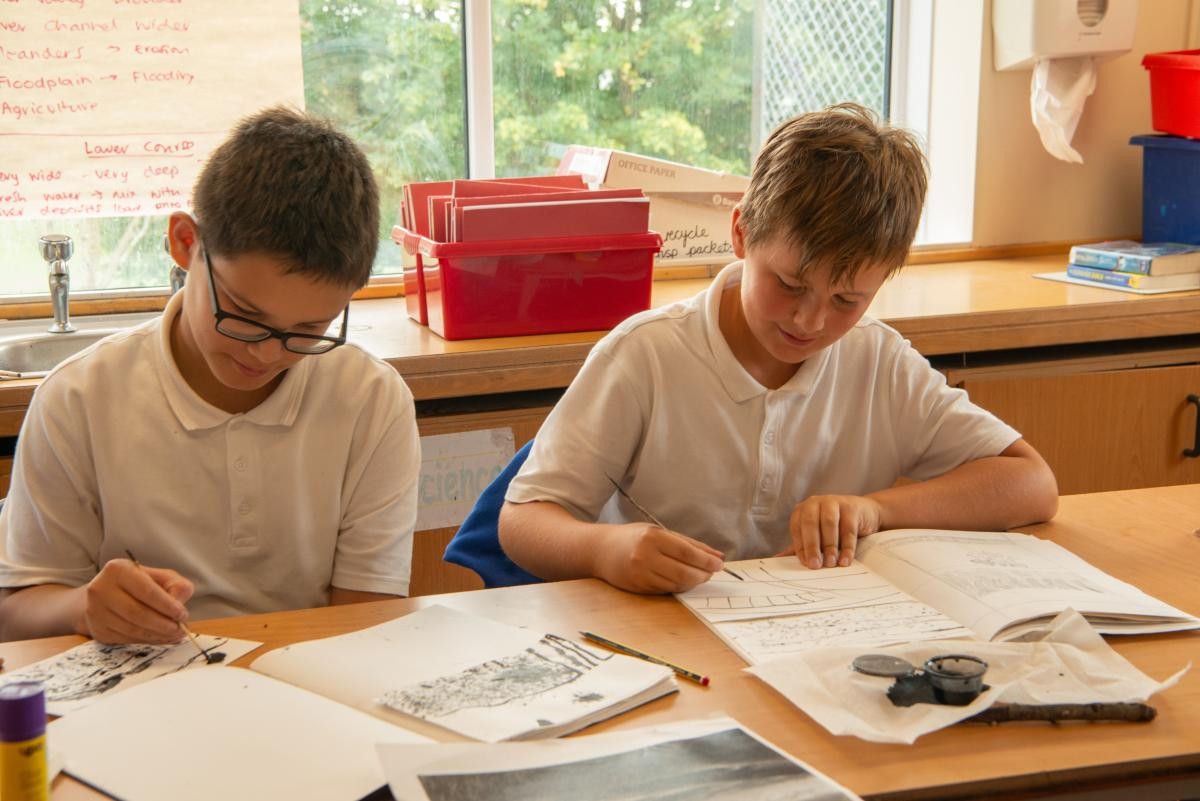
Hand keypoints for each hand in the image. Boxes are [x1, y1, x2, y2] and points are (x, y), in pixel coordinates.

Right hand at [76, 558, 194, 643]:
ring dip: (157, 635)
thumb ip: (176, 587)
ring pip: (131, 629)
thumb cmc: (140, 584)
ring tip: (174, 634)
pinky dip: (146, 640)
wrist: (107, 595)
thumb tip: (179, 607)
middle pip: (137, 613)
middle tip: (180, 629)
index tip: (182, 614)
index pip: (146, 591)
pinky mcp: (97, 630)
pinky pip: (125, 639)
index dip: (166, 605)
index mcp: (118, 570)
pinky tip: (160, 637)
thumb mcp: (161, 577)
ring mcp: (95, 611)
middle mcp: (101, 589)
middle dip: (163, 624)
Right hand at [594, 522, 724, 593]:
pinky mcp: (637, 587)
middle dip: (702, 574)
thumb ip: (689, 543)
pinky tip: (683, 580)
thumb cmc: (634, 538)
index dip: (705, 560)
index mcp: (652, 537)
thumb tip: (717, 556)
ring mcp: (640, 573)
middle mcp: (645, 556)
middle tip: (711, 572)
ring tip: (699, 576)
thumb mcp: (660, 532)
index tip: (719, 564)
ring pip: (676, 584)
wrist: (601, 550)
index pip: (686, 552)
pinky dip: (678, 586)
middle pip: (683, 571)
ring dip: (692, 582)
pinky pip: (665, 590)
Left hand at [782, 494, 882, 568]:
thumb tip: (778, 559)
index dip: (800, 547)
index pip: (797, 528)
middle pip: (810, 524)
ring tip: (831, 564)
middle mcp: (815, 502)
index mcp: (803, 510)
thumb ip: (799, 547)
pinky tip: (845, 559)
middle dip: (812, 546)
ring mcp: (833, 502)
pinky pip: (848, 528)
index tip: (806, 564)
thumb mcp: (816, 536)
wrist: (864, 514)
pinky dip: (847, 546)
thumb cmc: (835, 527)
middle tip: (816, 566)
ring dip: (829, 546)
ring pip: (829, 524)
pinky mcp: (851, 506)